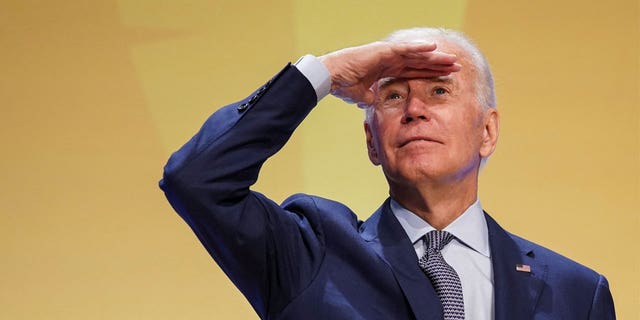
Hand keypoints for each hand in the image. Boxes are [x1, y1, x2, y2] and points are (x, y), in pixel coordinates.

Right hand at [318, 41, 459, 106]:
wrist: (331, 78)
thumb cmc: (343, 85)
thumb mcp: (363, 97)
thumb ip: (372, 98)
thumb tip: (375, 104)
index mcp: (388, 69)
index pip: (415, 71)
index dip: (431, 73)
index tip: (447, 77)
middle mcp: (390, 59)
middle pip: (420, 61)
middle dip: (438, 64)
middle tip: (457, 66)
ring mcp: (387, 53)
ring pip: (416, 54)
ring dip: (434, 56)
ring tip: (451, 58)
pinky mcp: (382, 51)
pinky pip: (404, 48)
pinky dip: (418, 48)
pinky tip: (433, 48)